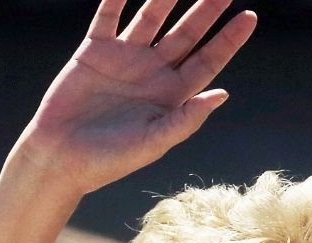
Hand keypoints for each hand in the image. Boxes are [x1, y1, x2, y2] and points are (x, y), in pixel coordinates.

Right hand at [14, 0, 256, 194]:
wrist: (61, 158)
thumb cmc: (110, 159)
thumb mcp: (155, 142)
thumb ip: (187, 118)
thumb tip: (222, 94)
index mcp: (172, 95)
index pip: (207, 61)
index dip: (228, 39)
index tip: (249, 17)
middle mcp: (153, 72)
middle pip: (186, 34)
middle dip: (205, 11)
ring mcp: (124, 58)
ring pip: (151, 18)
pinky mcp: (93, 51)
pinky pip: (108, 17)